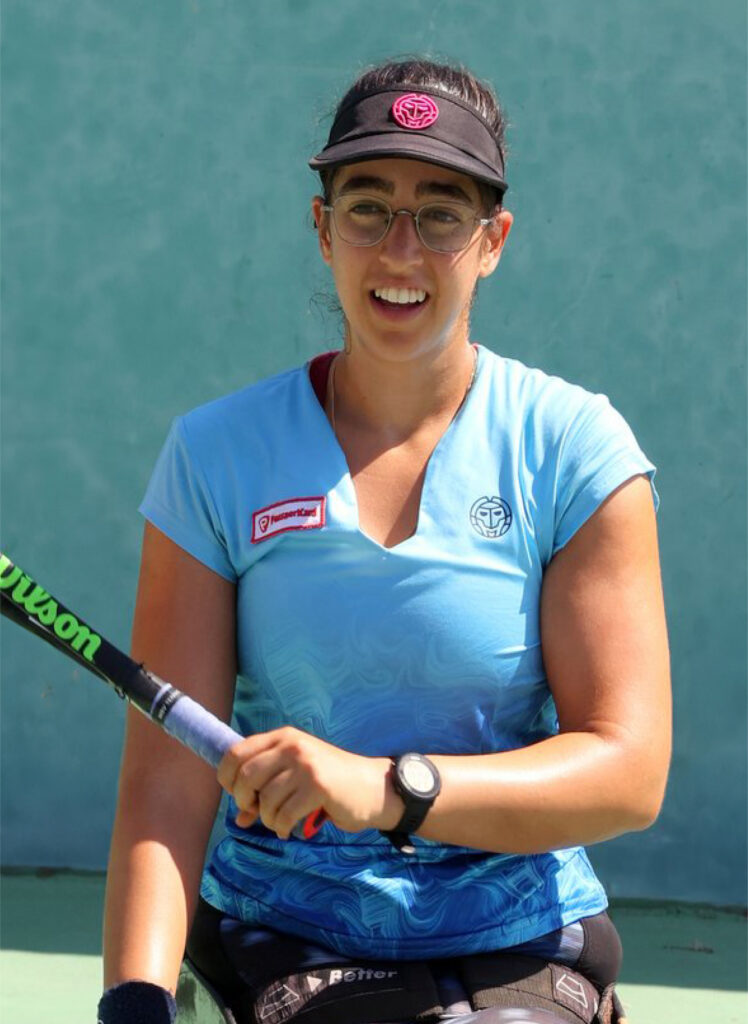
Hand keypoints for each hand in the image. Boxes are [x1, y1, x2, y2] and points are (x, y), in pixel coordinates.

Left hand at [217, 727, 402, 838]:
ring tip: (279, 821)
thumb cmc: (329, 782)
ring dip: (267, 818)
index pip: (235, 753)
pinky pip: (284, 814)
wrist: (372, 787)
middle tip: (256, 811)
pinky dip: (281, 827)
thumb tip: (239, 818)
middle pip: (246, 776)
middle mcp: (292, 746)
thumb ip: (264, 788)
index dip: (227, 778)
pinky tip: (289, 828)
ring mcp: (306, 764)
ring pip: (265, 799)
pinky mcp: (318, 786)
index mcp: (283, 737)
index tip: (238, 794)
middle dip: (244, 801)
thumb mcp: (295, 775)